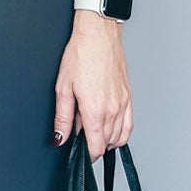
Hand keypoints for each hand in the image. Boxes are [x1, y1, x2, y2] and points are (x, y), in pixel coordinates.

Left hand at [53, 16, 133, 160]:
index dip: (87, 155)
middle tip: (80, 134)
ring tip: (93, 130)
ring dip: (107, 140)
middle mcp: (113, 110)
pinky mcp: (129, 97)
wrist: (98, 36)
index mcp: (95, 110)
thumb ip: (63, 118)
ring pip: (120, 136)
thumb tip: (60, 138)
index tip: (79, 153)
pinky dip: (121, 132)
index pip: (95, 147)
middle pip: (107, 143)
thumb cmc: (81, 56)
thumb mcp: (63, 88)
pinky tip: (110, 128)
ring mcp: (123, 104)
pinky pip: (129, 125)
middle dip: (93, 145)